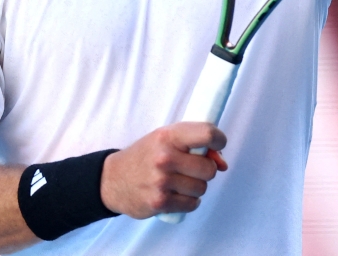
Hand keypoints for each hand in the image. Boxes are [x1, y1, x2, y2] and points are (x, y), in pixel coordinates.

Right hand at [99, 123, 227, 218]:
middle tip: (191, 168)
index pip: (206, 134)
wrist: (113, 179)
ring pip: (202, 188)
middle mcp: (165, 157)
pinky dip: (188, 201)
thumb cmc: (145, 156)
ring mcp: (162, 181)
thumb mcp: (165, 140)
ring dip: (195, 187)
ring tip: (178, 181)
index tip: (218, 145)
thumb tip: (223, 163)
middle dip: (205, 169)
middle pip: (209, 168)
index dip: (219, 140)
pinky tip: (174, 194)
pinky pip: (192, 204)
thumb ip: (194, 145)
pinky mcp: (160, 202)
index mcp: (167, 136)